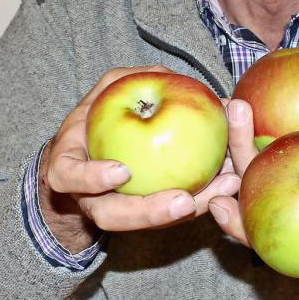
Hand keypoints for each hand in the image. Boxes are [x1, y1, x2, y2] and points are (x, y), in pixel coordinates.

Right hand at [40, 67, 240, 251]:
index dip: (92, 178)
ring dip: (188, 211)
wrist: (92, 154)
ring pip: (148, 224)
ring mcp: (115, 212)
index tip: (122, 172)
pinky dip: (202, 197)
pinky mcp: (147, 214)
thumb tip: (166, 75)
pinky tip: (231, 181)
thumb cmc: (98, 116)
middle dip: (149, 214)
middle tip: (184, 201)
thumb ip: (127, 82)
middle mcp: (88, 198)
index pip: (70, 177)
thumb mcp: (105, 92)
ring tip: (222, 190)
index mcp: (67, 168)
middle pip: (113, 218)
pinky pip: (171, 212)